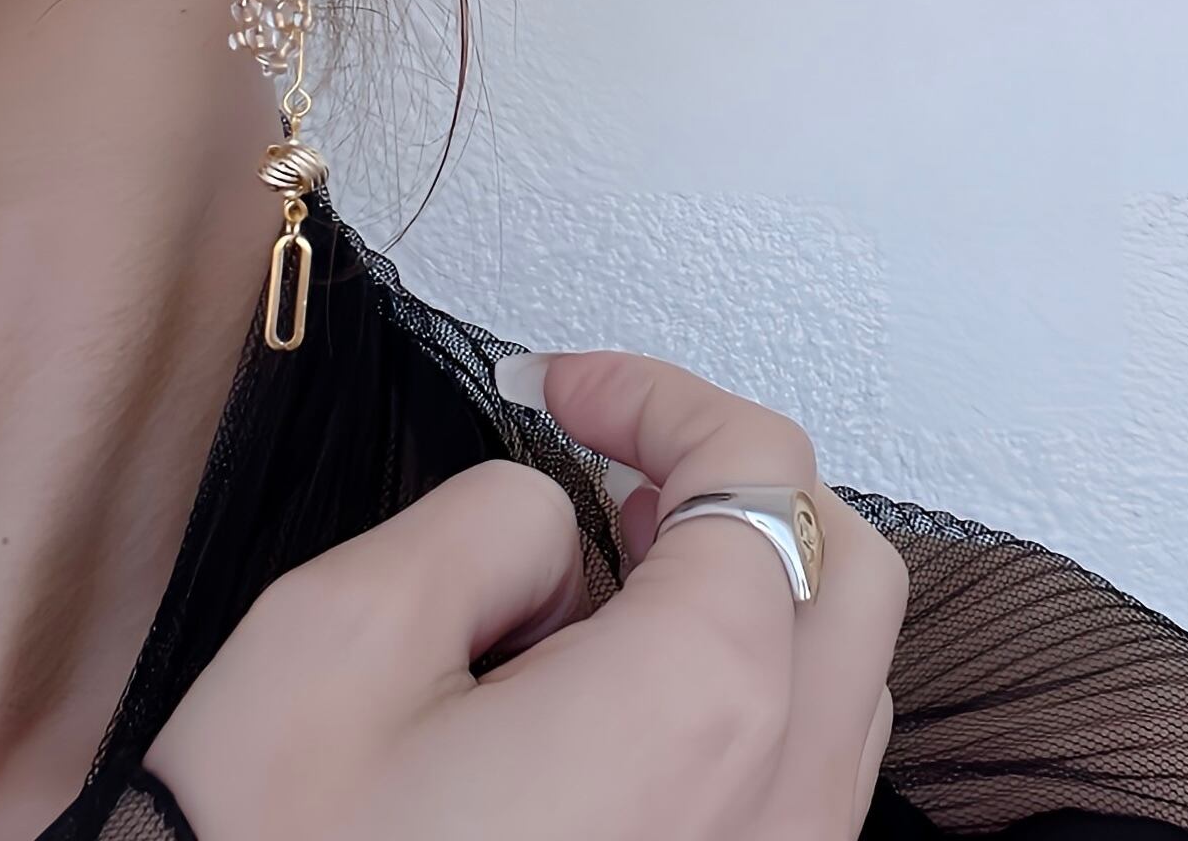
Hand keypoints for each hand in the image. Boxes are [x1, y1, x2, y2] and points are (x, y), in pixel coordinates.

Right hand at [146, 351, 907, 839]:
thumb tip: (562, 526)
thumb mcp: (344, 633)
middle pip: (843, 561)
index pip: (757, 468)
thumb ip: (493, 515)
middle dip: (737, 482)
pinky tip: (617, 694)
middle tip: (618, 467)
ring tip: (613, 571)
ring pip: (838, 674)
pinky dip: (741, 694)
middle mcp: (781, 801)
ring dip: (749, 588)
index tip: (564, 388)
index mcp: (704, 702)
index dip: (659, 396)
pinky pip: (798, 776)